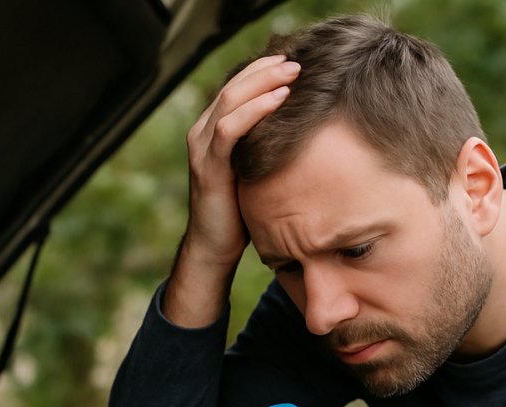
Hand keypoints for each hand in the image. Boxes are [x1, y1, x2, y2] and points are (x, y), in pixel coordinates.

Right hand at [163, 55, 299, 326]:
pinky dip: (255, 110)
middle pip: (233, 85)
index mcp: (213, 131)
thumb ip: (265, 148)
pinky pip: (229, 128)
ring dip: (263, 82)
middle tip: (297, 60)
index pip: (237, 87)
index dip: (263, 71)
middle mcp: (203, 133)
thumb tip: (302, 131)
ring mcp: (202, 147)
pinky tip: (279, 100)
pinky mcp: (208, 165)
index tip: (294, 61)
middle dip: (266, 69)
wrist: (214, 248)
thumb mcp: (255, 171)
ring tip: (292, 72)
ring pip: (230, 99)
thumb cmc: (240, 212)